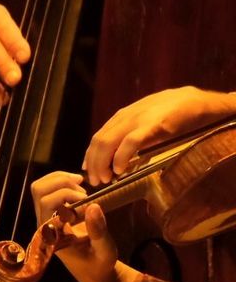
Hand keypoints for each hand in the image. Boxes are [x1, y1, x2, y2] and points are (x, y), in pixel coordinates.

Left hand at [29, 170, 147, 281]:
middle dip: (62, 183)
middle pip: (39, 191)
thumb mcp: (105, 251)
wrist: (93, 272)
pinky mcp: (51, 213)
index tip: (88, 200)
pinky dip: (61, 181)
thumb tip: (93, 206)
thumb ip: (99, 232)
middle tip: (85, 192)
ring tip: (81, 184)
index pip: (47, 202)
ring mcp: (45, 217)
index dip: (66, 194)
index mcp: (52, 234)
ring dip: (60, 180)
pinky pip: (47, 190)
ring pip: (40, 188)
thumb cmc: (99, 264)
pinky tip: (77, 185)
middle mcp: (44, 224)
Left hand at [82, 86, 235, 185]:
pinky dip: (121, 157)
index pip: (98, 137)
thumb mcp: (145, 122)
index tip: (88, 171)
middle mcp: (124, 118)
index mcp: (121, 117)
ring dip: (102, 163)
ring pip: (108, 142)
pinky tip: (119, 170)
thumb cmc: (170, 113)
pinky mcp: (152, 125)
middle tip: (96, 181)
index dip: (90, 155)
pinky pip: (130, 142)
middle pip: (99, 142)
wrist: (193, 100)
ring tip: (105, 179)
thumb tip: (122, 156)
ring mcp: (137, 120)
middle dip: (93, 163)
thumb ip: (132, 134)